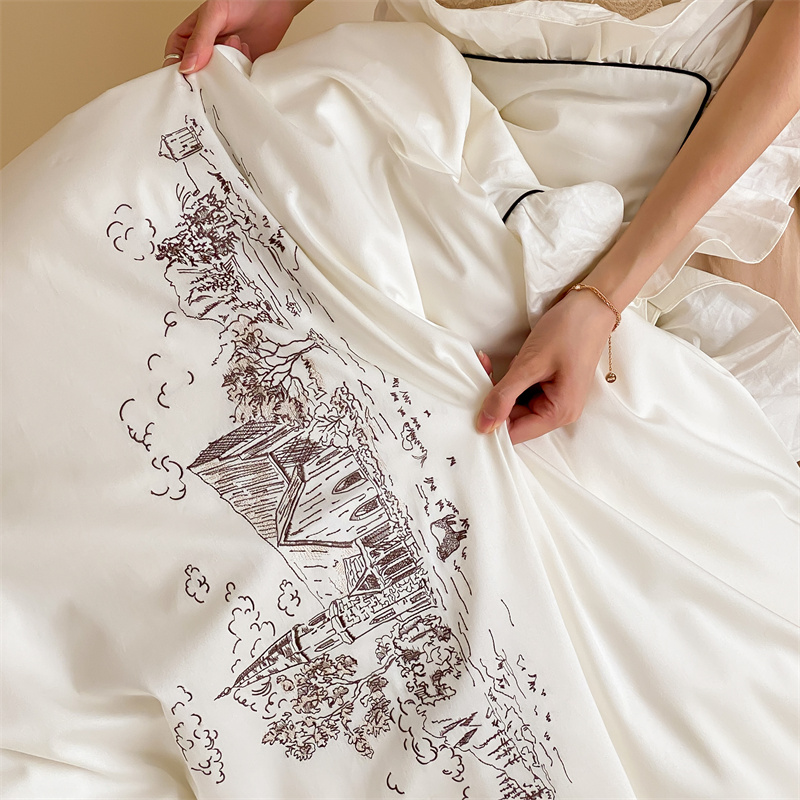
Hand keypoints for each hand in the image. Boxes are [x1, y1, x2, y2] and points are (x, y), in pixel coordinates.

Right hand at [162, 0, 307, 72]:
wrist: (271, 1)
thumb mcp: (213, 14)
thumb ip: (200, 40)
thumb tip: (188, 66)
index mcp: (187, 39)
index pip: (174, 63)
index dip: (179, 77)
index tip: (190, 83)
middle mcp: (204, 54)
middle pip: (197, 79)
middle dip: (207, 79)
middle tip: (218, 71)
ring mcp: (224, 62)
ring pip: (219, 83)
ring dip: (229, 71)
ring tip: (237, 47)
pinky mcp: (241, 69)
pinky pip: (238, 82)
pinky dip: (243, 74)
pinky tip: (248, 54)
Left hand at [476, 289, 616, 444]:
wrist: (592, 304)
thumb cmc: (568, 331)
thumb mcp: (530, 364)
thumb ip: (504, 396)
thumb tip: (484, 425)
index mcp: (559, 413)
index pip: (515, 433)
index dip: (492, 421)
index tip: (473, 400)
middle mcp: (558, 411)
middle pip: (513, 419)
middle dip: (493, 398)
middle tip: (480, 371)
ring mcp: (555, 397)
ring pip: (515, 403)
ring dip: (500, 386)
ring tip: (489, 362)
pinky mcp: (550, 384)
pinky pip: (523, 390)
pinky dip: (511, 378)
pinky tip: (510, 360)